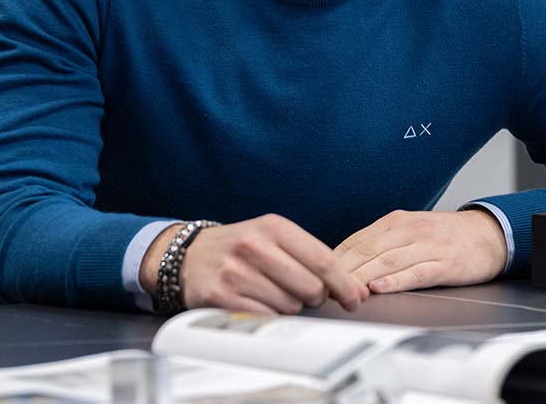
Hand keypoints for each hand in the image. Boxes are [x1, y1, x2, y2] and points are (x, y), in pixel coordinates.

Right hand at [141, 214, 368, 314]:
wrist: (189, 256)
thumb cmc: (242, 248)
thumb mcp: (273, 237)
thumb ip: (312, 258)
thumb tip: (356, 291)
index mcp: (273, 227)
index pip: (324, 260)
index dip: (345, 285)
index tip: (356, 298)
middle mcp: (254, 246)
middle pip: (311, 288)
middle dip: (315, 297)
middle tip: (304, 293)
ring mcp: (236, 272)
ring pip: (290, 307)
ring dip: (289, 307)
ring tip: (271, 292)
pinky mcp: (222, 297)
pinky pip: (266, 319)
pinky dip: (268, 316)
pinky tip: (257, 302)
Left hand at [333, 209, 508, 293]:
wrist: (488, 234)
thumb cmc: (445, 237)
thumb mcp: (409, 231)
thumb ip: (381, 245)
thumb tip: (345, 264)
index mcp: (395, 222)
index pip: (356, 240)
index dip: (334, 260)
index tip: (315, 276)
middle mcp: (409, 230)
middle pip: (366, 250)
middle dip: (341, 271)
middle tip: (321, 289)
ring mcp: (428, 246)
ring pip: (387, 261)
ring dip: (362, 277)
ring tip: (344, 292)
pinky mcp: (446, 263)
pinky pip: (416, 272)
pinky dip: (395, 280)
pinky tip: (379, 288)